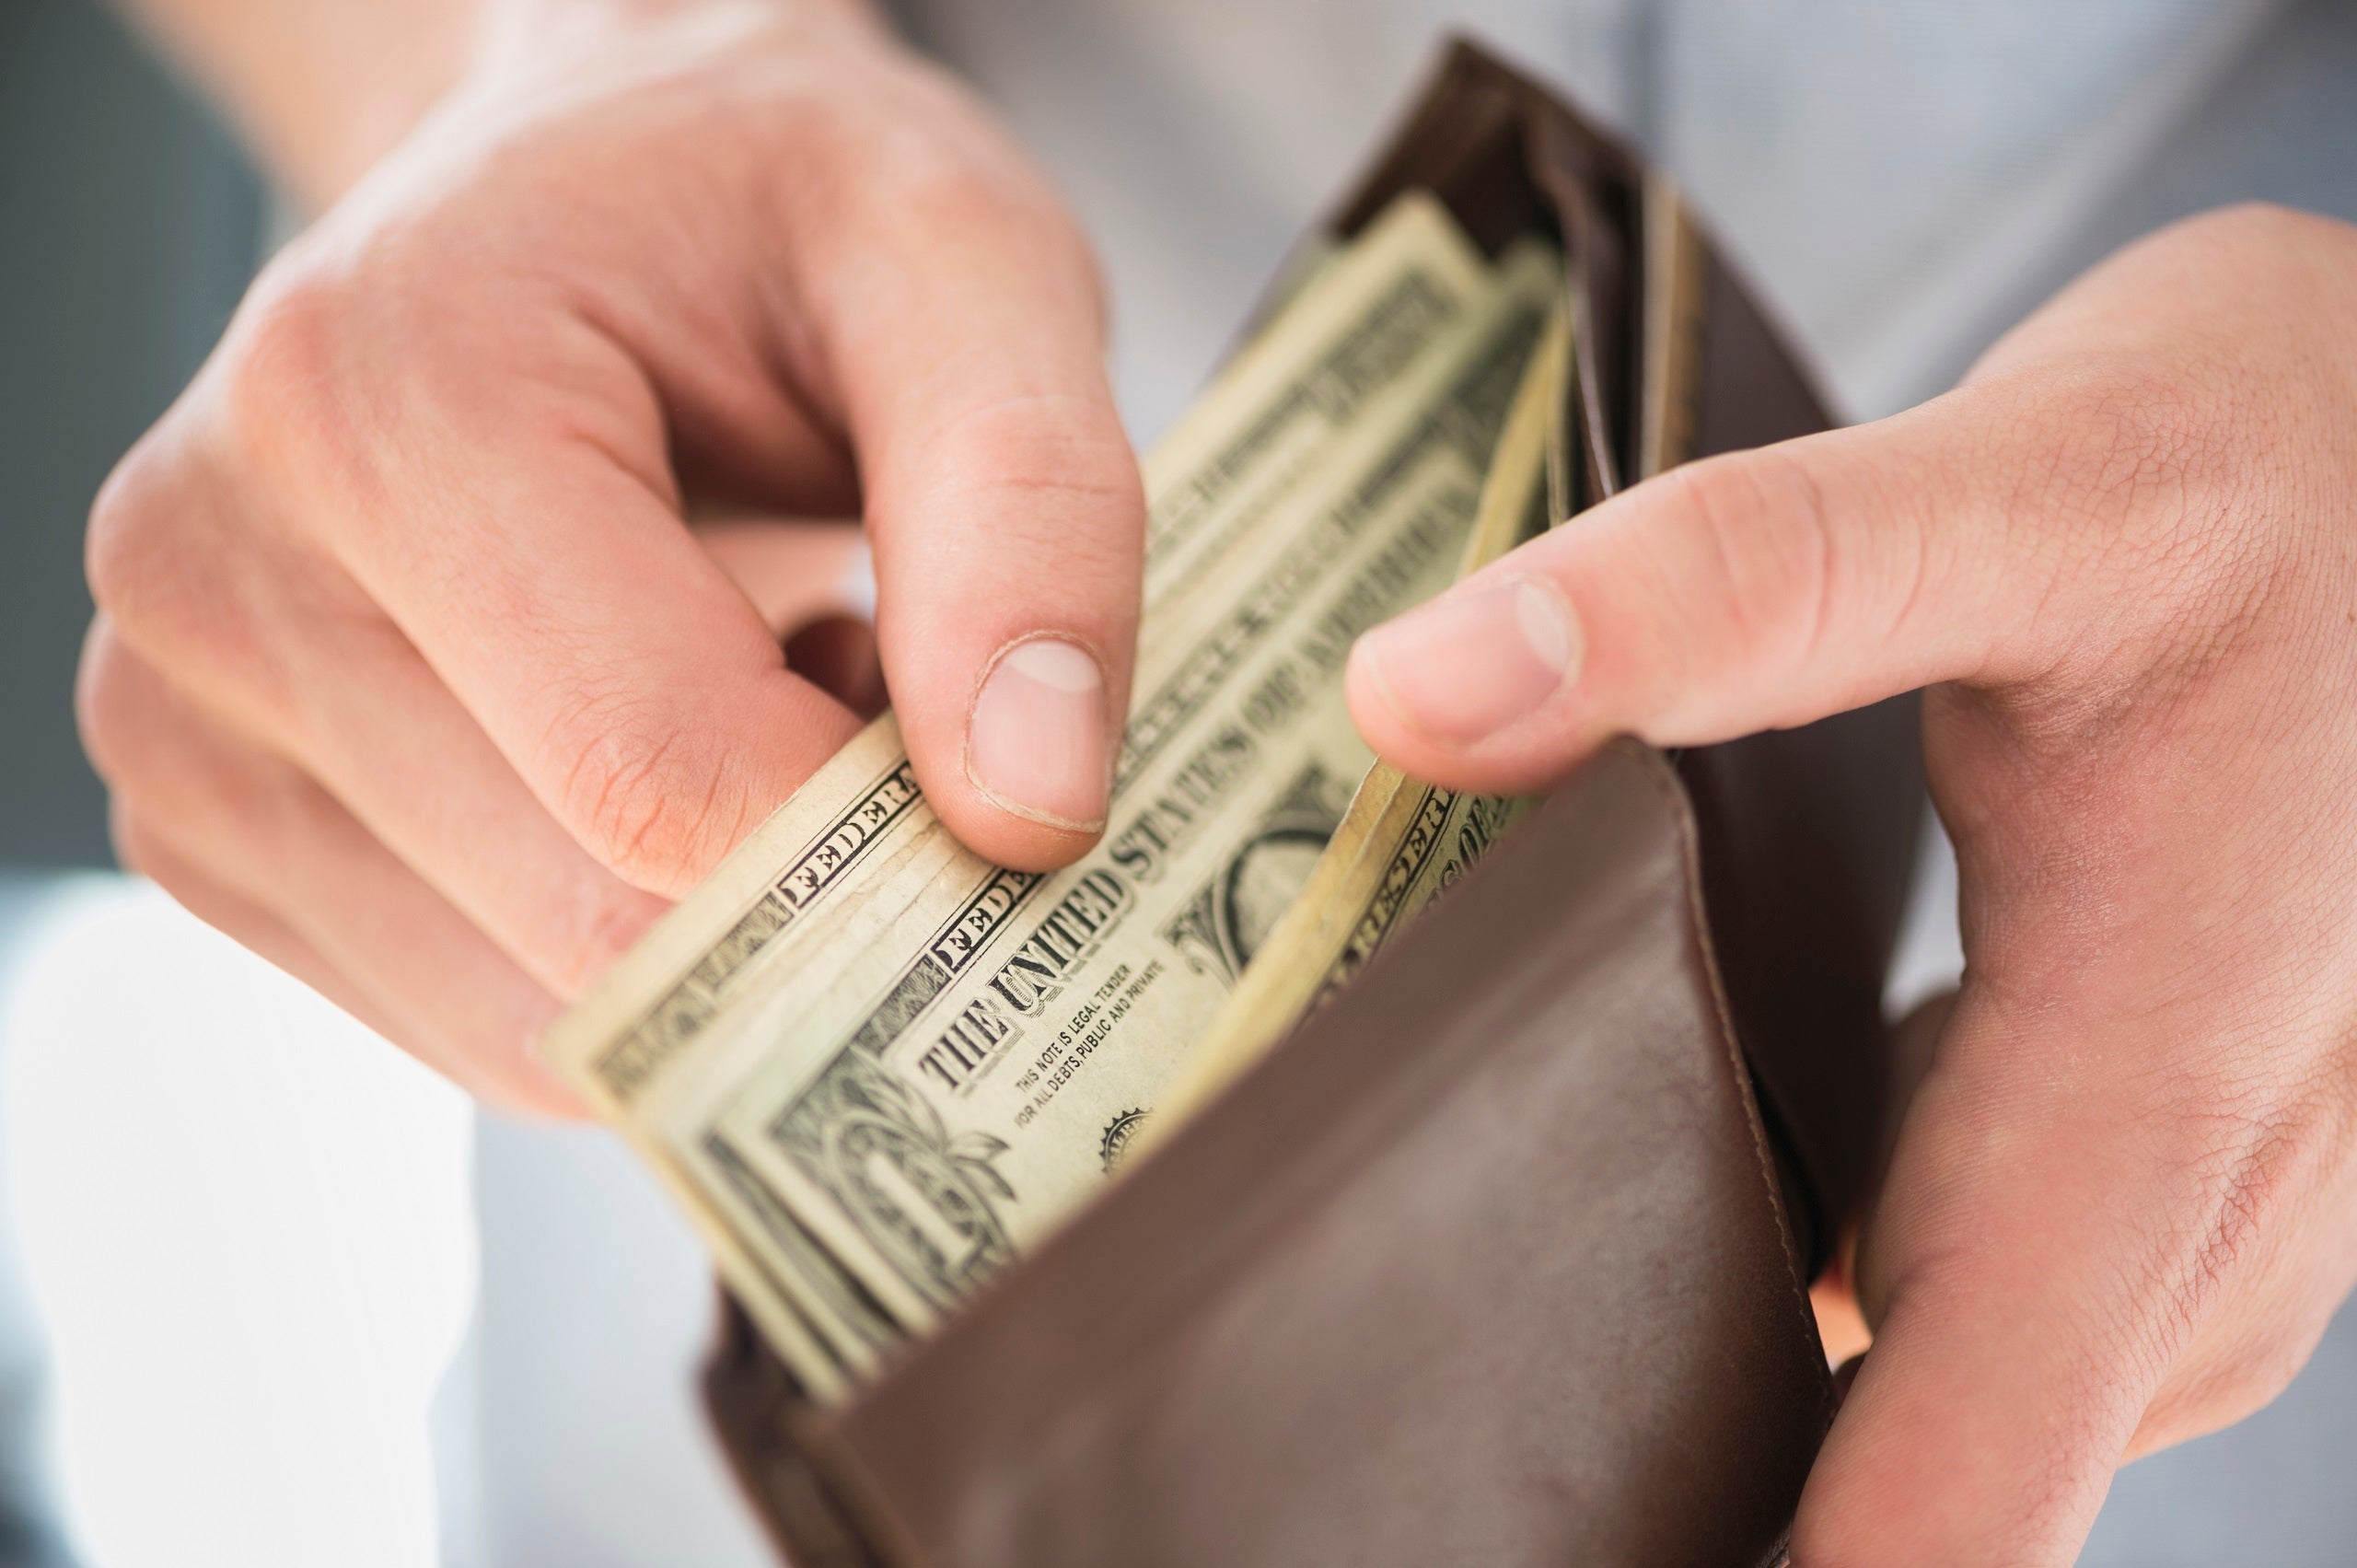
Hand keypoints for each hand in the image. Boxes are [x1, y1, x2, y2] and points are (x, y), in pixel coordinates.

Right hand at [78, 0, 1141, 1111]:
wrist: (577, 188)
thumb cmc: (762, 209)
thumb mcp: (961, 263)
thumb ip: (1031, 511)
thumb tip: (1030, 811)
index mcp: (383, 397)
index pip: (661, 779)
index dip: (883, 843)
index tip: (1000, 777)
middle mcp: (215, 570)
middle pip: (594, 927)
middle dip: (807, 884)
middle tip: (870, 688)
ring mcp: (180, 718)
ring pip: (541, 1018)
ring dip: (717, 922)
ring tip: (756, 690)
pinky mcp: (211, 824)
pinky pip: (484, 1025)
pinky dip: (620, 950)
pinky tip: (652, 762)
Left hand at [1347, 203, 2356, 1562]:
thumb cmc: (2269, 448)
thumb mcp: (2013, 482)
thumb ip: (1730, 586)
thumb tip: (1415, 696)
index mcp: (2164, 1062)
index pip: (1979, 1451)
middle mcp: (2236, 1160)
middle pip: (1987, 1453)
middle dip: (1779, 1520)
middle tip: (1520, 1499)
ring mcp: (2253, 1144)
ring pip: (2037, 1376)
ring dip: (1856, 1428)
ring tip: (1609, 1426)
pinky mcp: (2218, 1096)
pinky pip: (2070, 1277)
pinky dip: (1919, 1298)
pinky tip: (1776, 1241)